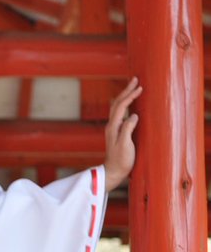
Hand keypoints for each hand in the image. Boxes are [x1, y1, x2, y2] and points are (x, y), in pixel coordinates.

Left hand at [103, 77, 141, 191]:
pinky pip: (120, 113)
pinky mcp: (117, 132)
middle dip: (126, 90)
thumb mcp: (125, 146)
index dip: (130, 95)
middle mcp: (111, 126)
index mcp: (113, 127)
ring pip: (117, 107)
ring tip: (132, 86)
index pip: (122, 106)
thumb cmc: (121, 161)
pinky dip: (125, 104)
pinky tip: (129, 104)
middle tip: (135, 79)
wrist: (113, 172)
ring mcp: (113, 129)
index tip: (140, 87)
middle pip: (117, 103)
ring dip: (125, 95)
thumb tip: (134, 115)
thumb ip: (128, 129)